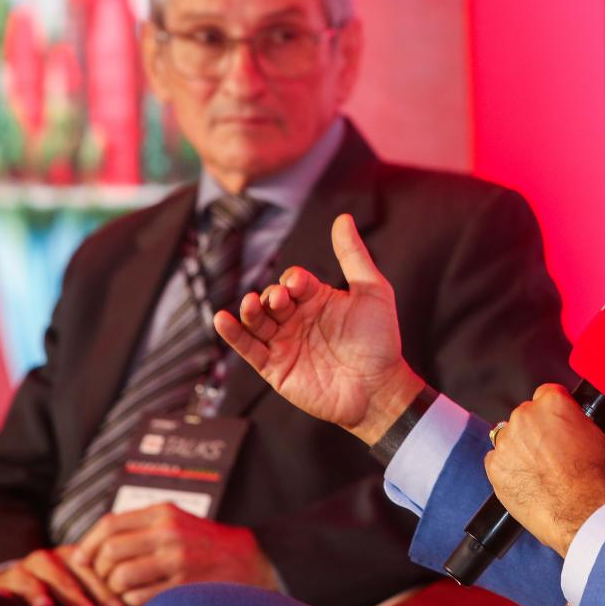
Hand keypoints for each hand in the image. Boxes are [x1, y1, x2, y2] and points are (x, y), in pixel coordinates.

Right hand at [0, 545, 123, 605]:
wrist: (16, 594)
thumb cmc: (63, 599)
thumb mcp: (82, 597)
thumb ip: (101, 602)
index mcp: (74, 559)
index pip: (91, 571)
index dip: (104, 591)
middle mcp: (48, 560)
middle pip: (64, 573)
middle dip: (77, 595)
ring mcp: (21, 570)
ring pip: (31, 577)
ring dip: (39, 592)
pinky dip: (2, 594)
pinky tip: (6, 601)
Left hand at [71, 503, 276, 605]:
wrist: (248, 561)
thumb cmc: (205, 544)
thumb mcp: (176, 521)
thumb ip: (140, 527)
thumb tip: (93, 545)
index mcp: (164, 513)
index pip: (109, 525)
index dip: (88, 544)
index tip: (81, 559)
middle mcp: (169, 533)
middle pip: (110, 551)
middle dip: (98, 570)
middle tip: (103, 579)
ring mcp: (177, 560)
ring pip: (120, 577)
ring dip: (114, 589)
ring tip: (122, 590)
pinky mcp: (182, 585)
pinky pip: (137, 598)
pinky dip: (130, 602)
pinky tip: (140, 598)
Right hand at [215, 214, 424, 442]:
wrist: (379, 387)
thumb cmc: (381, 340)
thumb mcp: (372, 291)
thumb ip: (353, 256)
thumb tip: (342, 218)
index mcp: (318, 299)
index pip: (294, 280)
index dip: (293, 280)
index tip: (300, 285)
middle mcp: (298, 320)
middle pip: (271, 299)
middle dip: (272, 296)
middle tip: (280, 300)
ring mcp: (285, 344)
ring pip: (256, 322)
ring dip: (250, 311)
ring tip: (251, 305)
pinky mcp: (276, 368)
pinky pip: (248, 349)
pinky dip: (233, 335)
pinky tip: (223, 320)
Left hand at [484, 384, 604, 555]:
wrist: (584, 518)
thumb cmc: (601, 482)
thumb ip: (600, 426)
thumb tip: (597, 428)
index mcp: (553, 403)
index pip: (548, 394)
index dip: (558, 411)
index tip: (562, 425)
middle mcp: (525, 416)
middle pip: (527, 415)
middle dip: (539, 430)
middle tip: (556, 454)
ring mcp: (506, 442)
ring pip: (511, 438)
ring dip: (522, 449)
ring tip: (542, 471)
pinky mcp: (494, 468)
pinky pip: (498, 461)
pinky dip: (510, 469)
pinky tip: (529, 482)